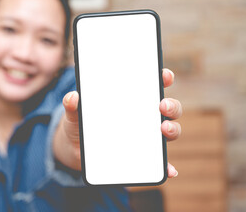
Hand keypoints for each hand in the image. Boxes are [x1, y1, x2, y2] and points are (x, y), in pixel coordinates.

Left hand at [53, 68, 181, 175]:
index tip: (164, 75)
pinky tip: (170, 170)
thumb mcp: (75, 114)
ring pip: (168, 129)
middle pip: (167, 107)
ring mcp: (145, 136)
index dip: (162, 77)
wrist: (75, 148)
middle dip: (171, 104)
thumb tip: (73, 97)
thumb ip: (72, 106)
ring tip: (164, 130)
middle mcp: (143, 116)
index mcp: (130, 99)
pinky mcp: (143, 156)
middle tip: (162, 105)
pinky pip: (160, 161)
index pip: (152, 84)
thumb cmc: (80, 123)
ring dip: (173, 129)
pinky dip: (167, 166)